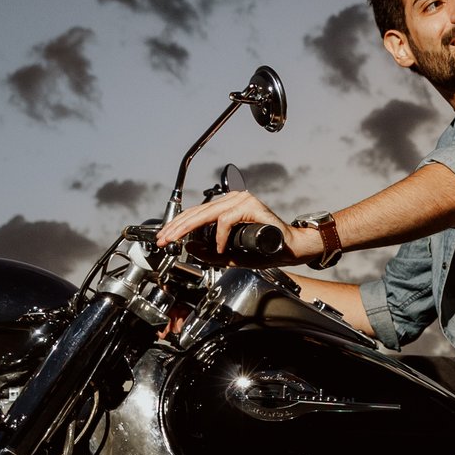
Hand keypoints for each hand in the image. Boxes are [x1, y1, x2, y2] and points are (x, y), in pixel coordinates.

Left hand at [156, 190, 317, 262]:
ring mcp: (242, 200)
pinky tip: (219, 248)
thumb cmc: (266, 250)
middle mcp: (233, 200)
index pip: (196, 213)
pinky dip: (220, 236)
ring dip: (189, 228)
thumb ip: (211, 253)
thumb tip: (189, 247)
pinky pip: (227, 220)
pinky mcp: (250, 206)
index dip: (177, 225)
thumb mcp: (231, 255)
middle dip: (176, 227)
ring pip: (207, 213)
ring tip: (178, 240)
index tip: (164, 238)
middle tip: (163, 239)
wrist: (290, 249)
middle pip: (197, 211)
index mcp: (227, 207)